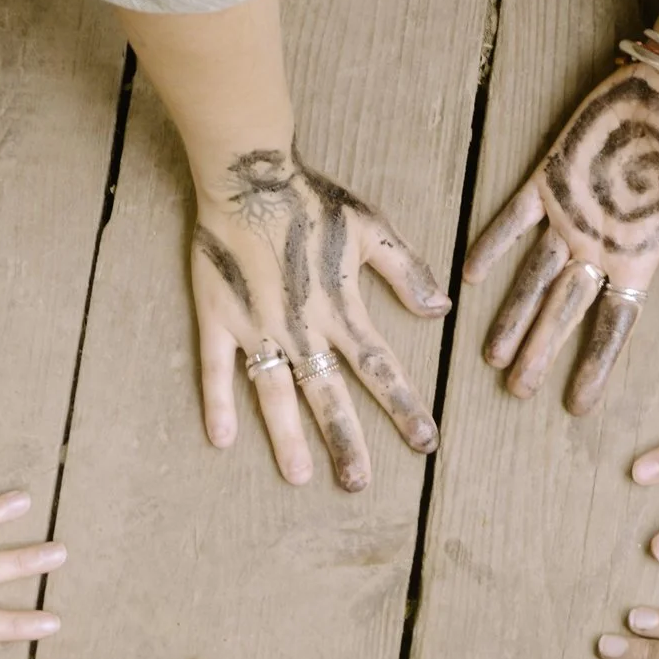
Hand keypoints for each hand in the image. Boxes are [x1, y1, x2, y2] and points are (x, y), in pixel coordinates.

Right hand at [191, 148, 446, 492]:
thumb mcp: (371, 227)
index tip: (424, 441)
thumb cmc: (312, 198)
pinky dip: (217, 404)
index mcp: (341, 308)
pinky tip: (220, 441)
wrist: (249, 174)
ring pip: (275, 394)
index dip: (404, 407)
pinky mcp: (219, 318)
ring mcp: (257, 327)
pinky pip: (217, 369)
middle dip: (347, 442)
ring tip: (300, 477)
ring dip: (288, 437)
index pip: (380, 368)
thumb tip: (441, 309)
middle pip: (329, 396)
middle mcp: (302, 328)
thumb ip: (406, 271)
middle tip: (358, 483)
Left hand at [465, 64, 658, 414]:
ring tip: (490, 357)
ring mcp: (573, 214)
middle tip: (517, 392)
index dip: (595, 365)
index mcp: (640, 256)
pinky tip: (470, 277)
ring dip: (514, 316)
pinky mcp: (550, 178)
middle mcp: (601, 244)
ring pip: (534, 276)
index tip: (577, 407)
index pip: (613, 324)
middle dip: (541, 352)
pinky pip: (513, 219)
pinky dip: (492, 244)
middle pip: (564, 311)